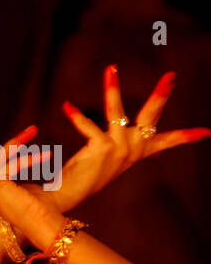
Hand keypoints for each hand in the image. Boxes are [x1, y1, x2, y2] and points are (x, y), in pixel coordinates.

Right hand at [0, 109, 63, 246]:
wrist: (41, 227)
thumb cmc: (34, 212)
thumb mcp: (18, 191)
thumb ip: (9, 180)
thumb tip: (9, 168)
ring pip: (1, 154)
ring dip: (18, 140)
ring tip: (33, 130)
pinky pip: (13, 164)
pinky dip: (32, 160)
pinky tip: (48, 155)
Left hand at [46, 66, 207, 210]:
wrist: (72, 194)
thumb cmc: (93, 176)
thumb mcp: (122, 162)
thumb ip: (140, 152)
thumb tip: (158, 153)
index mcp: (140, 151)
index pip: (169, 141)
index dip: (188, 136)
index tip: (208, 133)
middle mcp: (132, 148)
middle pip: (151, 116)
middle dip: (160, 94)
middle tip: (171, 75)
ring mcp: (118, 147)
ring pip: (116, 112)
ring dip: (112, 89)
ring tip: (111, 69)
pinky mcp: (100, 148)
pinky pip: (87, 126)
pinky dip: (76, 116)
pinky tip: (67, 106)